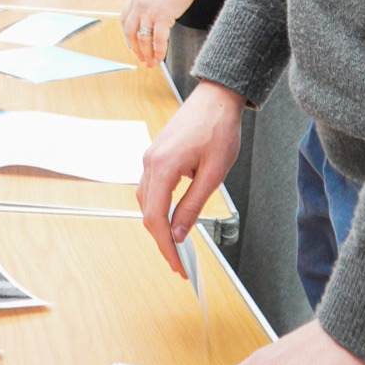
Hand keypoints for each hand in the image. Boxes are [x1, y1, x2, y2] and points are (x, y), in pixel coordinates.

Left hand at [120, 0, 211, 66]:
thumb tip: (151, 12)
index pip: (125, 18)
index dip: (127, 33)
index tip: (131, 43)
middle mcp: (139, 4)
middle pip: (130, 31)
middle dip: (134, 48)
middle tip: (141, 58)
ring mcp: (150, 11)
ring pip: (142, 39)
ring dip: (146, 54)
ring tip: (151, 62)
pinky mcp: (163, 17)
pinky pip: (158, 40)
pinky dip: (159, 51)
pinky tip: (161, 58)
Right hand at [137, 81, 244, 274]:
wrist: (216, 99)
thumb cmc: (218, 130)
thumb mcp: (212, 174)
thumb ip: (192, 206)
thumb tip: (178, 234)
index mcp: (163, 166)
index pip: (155, 217)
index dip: (165, 245)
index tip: (178, 265)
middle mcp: (150, 161)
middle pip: (147, 211)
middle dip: (161, 239)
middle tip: (179, 262)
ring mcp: (151, 156)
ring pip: (146, 200)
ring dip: (158, 224)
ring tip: (177, 243)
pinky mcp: (156, 153)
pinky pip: (151, 186)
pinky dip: (158, 207)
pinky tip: (173, 216)